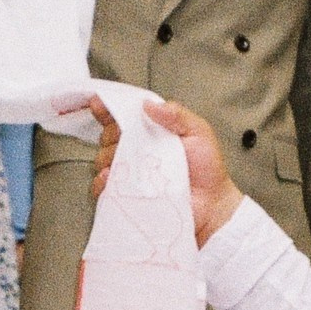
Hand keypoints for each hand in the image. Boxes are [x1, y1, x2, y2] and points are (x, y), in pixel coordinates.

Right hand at [87, 93, 243, 242]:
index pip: (123, 116)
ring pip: (103, 160)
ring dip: (107, 157)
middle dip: (111, 135)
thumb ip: (177, 115)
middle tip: (124, 139)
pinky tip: (110, 177)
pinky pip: (104, 187)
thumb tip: (148, 104)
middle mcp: (137, 151)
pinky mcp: (126, 195)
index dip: (108, 108)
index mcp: (150, 132)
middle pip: (108, 137)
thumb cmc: (208, 169)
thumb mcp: (198, 132)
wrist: (212, 205)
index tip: (98, 103)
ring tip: (124, 161)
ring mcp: (130, 173)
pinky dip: (102, 181)